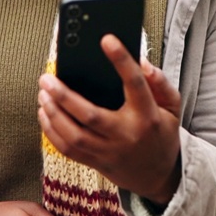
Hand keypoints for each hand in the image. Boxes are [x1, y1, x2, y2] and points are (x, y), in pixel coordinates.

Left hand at [38, 34, 182, 206]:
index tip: (107, 39)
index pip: (134, 83)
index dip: (121, 60)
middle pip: (90, 115)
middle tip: (47, 78)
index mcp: (147, 115)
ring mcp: (108, 151)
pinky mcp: (95, 162)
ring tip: (43, 93)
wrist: (158, 176)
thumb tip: (140, 61)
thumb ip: (160, 82)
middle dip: (64, 96)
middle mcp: (125, 134)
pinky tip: (44, 113)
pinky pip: (68, 149)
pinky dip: (51, 131)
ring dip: (53, 113)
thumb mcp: (172, 107)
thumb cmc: (162, 134)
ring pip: (73, 135)